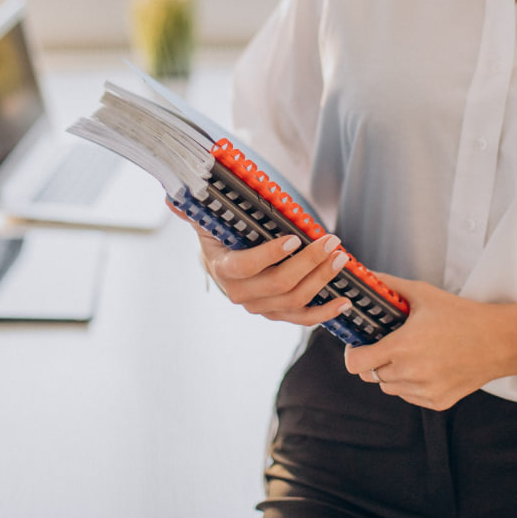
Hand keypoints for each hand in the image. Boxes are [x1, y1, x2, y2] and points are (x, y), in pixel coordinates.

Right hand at [167, 197, 353, 326]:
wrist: (223, 259)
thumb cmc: (221, 233)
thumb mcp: (207, 218)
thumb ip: (193, 208)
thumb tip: (171, 198)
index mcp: (222, 268)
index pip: (246, 266)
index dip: (270, 255)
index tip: (293, 239)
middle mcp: (240, 294)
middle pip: (280, 284)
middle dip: (310, 263)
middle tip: (331, 241)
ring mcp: (260, 307)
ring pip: (295, 301)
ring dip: (322, 281)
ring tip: (341, 258)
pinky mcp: (276, 313)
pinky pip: (302, 319)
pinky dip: (325, 313)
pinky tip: (344, 301)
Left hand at [343, 273, 516, 410]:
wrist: (498, 341)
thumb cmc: (461, 315)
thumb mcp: (423, 294)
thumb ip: (390, 285)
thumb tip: (366, 276)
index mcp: (403, 347)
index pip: (356, 363)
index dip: (352, 353)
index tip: (358, 345)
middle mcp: (411, 373)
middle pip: (371, 375)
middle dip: (373, 360)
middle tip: (386, 344)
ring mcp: (424, 391)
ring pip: (389, 387)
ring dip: (391, 373)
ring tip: (409, 353)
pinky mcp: (437, 402)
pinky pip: (409, 396)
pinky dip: (410, 384)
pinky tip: (425, 365)